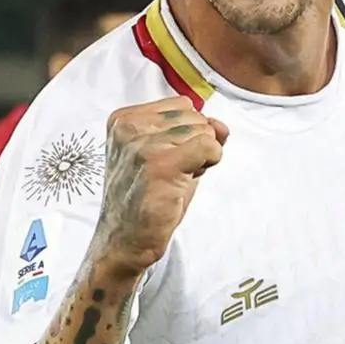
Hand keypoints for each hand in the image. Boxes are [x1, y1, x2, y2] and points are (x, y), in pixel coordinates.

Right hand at [94, 98, 229, 275]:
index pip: (181, 105)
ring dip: (202, 156)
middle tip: (175, 171)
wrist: (125, 238)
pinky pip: (208, 147)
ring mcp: (143, 145)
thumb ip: (194, 133)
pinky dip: (210, 162)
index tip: (170, 157)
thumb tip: (221, 125)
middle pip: (194, 116)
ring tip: (176, 178)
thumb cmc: (146, 198)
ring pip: (203, 131)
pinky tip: (189, 180)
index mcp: (123, 119)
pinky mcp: (160, 165)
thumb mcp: (167, 155)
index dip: (188, 132)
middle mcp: (129, 127)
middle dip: (196, 143)